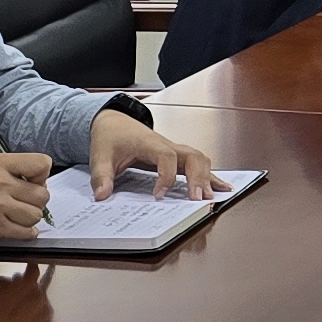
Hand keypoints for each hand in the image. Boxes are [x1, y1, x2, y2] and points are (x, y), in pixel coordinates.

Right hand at [0, 152, 50, 250]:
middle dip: (36, 203)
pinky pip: (25, 232)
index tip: (32, 184)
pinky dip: (25, 234)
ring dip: (28, 220)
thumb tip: (37, 183)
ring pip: (36, 215)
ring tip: (14, 218)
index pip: (41, 164)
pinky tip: (15, 229)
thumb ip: (7, 171)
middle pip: (42, 194)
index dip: (42, 177)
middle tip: (22, 205)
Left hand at [89, 109, 219, 201]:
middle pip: (192, 156)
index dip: (166, 176)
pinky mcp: (177, 157)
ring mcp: (174, 150)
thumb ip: (101, 176)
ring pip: (199, 159)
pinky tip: (222, 188)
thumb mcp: (100, 155)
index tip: (159, 195)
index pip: (166, 156)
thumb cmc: (111, 136)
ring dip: (207, 177)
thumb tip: (102, 195)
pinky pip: (198, 164)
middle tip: (198, 199)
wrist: (115, 122)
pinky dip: (211, 176)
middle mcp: (167, 145)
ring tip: (211, 197)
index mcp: (149, 143)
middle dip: (198, 177)